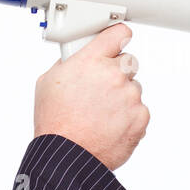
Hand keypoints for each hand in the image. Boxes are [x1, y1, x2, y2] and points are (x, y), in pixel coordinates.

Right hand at [33, 23, 149, 170]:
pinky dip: (128, 118)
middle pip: (128, 62)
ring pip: (133, 88)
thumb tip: (76, 58)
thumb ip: (68, 63)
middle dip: (117, 72)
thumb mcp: (48, 82)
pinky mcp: (141, 116)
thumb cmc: (55, 122)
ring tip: (100, 115)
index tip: (119, 39)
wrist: (66, 156)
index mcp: (90, 60)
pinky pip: (139, 110)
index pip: (118, 34)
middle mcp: (113, 74)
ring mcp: (130, 95)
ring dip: (122, 98)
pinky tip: (109, 126)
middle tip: (100, 90)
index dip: (118, 37)